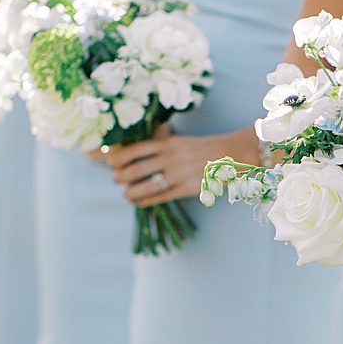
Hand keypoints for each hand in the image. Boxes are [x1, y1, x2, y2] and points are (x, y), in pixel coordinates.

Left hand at [99, 126, 257, 205]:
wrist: (230, 154)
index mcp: (167, 143)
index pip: (134, 150)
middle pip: (136, 170)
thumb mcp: (178, 141)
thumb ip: (158, 146)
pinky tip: (138, 202)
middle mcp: (171, 158)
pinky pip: (161, 197)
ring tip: (125, 194)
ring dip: (131, 192)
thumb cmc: (200, 148)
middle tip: (116, 179)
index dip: (118, 159)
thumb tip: (132, 155)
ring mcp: (179, 174)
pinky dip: (146, 201)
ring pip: (146, 187)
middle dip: (120, 177)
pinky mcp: (187, 189)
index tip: (112, 163)